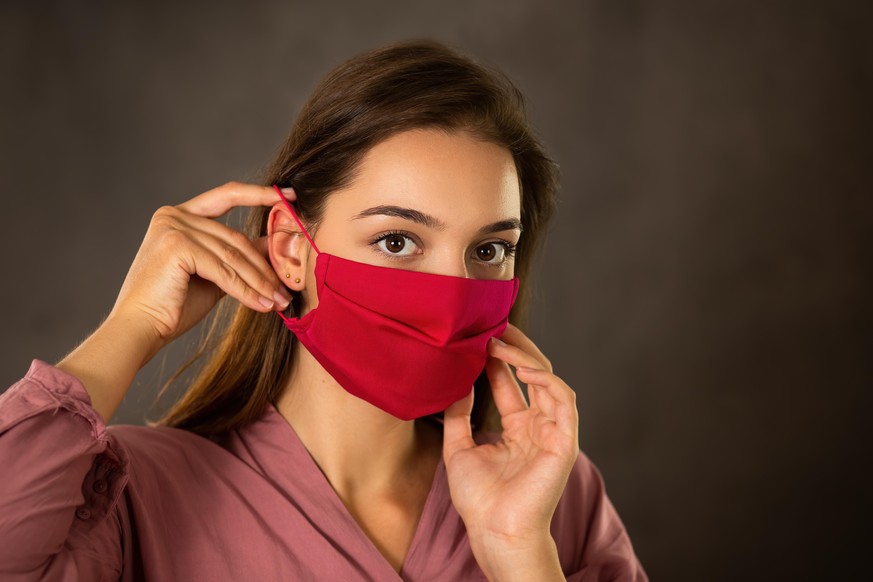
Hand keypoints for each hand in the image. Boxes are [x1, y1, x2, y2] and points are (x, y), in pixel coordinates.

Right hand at [108, 181, 293, 348]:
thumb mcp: (214, 274)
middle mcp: (174, 215)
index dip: (259, 194)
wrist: (140, 329)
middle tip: (286, 290)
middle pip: (235, 237)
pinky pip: (223, 269)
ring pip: (233, 255)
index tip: (288, 196)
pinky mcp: (176, 245)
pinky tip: (262, 305)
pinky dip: (246, 290)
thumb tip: (273, 244)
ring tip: (279, 301)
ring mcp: (173, 227)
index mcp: (180, 215)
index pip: (226, 195)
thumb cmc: (173, 306)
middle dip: (264, 266)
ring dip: (260, 282)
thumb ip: (238, 256)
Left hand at [442, 323, 578, 578]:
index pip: (511, 382)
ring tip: (502, 343)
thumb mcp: (458, 448)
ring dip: (527, 358)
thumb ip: (459, 415)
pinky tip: (523, 368)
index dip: (498, 358)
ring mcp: (553, 433)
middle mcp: (538, 427)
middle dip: (516, 348)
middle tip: (495, 326)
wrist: (494, 531)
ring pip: (549, 381)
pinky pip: (563, 400)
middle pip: (534, 374)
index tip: (481, 336)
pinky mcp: (565, 441)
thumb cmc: (478, 500)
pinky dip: (546, 379)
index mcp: (518, 429)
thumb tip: (456, 383)